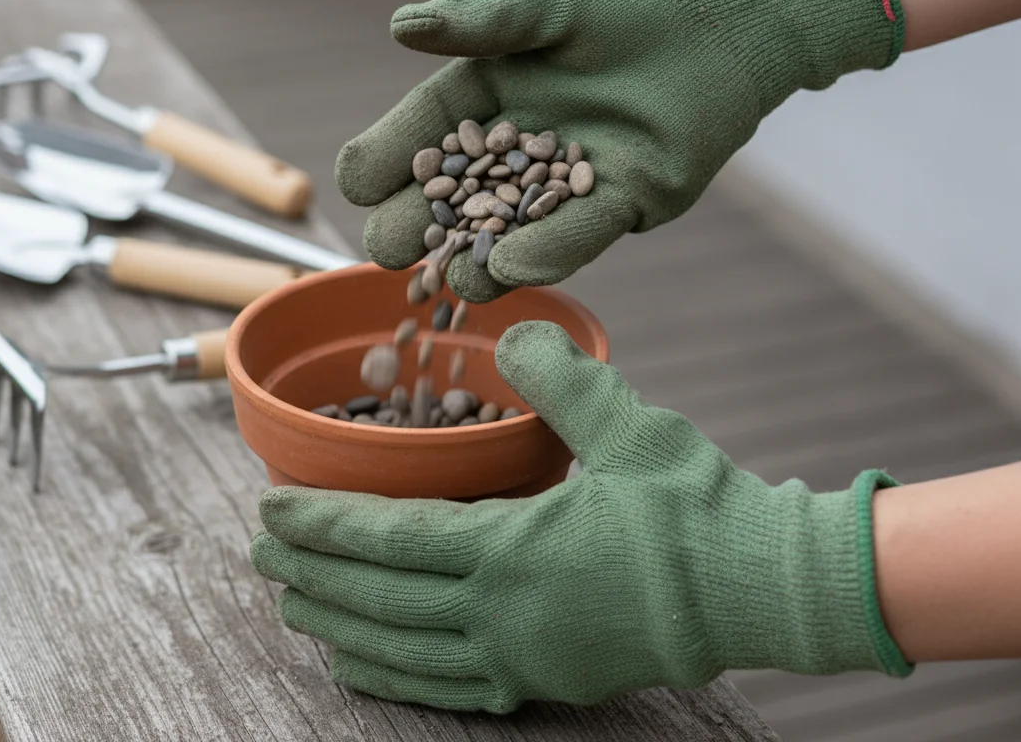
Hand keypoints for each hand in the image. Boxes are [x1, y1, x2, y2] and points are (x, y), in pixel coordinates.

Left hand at [250, 321, 910, 712]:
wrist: (758, 589)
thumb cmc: (696, 506)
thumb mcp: (629, 424)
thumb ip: (560, 379)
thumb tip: (513, 332)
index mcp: (511, 547)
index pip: (389, 536)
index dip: (323, 526)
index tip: (272, 511)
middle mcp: (500, 611)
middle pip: (379, 597)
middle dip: (312, 575)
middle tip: (261, 556)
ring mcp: (519, 655)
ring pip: (400, 650)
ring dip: (338, 627)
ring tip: (292, 608)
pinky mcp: (543, 681)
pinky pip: (446, 688)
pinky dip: (390, 678)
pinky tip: (357, 667)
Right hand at [337, 0, 903, 301]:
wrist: (726, 16)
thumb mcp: (547, 3)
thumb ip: (480, 20)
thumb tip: (400, 27)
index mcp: (483, 95)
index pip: (418, 134)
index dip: (385, 160)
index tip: (357, 184)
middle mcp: (516, 148)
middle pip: (450, 197)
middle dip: (416, 225)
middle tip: (390, 247)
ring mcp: (565, 182)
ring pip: (507, 232)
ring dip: (476, 257)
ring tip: (451, 274)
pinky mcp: (622, 203)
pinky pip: (579, 234)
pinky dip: (546, 251)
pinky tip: (514, 266)